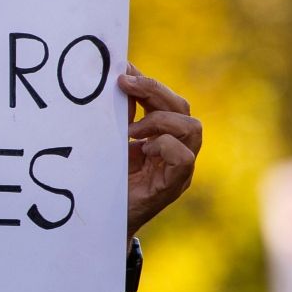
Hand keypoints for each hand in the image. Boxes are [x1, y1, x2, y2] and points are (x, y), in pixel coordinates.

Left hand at [121, 65, 201, 235]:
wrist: (99, 219)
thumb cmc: (106, 179)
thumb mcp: (112, 138)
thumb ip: (121, 112)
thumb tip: (121, 72)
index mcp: (164, 135)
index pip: (169, 100)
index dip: (149, 83)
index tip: (123, 72)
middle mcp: (177, 149)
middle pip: (183, 108)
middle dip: (154, 91)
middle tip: (123, 86)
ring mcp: (179, 168)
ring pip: (192, 128)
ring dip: (158, 121)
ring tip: (131, 132)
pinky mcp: (174, 186)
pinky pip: (184, 157)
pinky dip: (164, 146)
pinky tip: (142, 151)